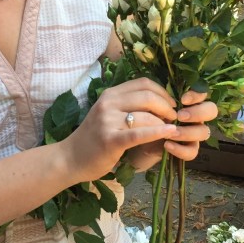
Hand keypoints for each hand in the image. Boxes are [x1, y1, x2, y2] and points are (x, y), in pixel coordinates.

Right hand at [61, 79, 215, 182]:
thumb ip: (127, 106)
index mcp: (110, 95)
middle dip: (167, 106)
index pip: (143, 83)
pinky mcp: (110, 140)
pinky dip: (158, 132)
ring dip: (164, 122)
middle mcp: (108, 103)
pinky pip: (139, 134)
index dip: (163, 92)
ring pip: (146, 115)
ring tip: (172, 130)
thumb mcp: (108, 115)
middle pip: (147, 96)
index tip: (171, 104)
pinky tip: (170, 133)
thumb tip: (159, 102)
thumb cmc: (93, 139)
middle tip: (174, 118)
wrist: (69, 159)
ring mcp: (107, 121)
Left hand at [126, 90, 217, 169]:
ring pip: (204, 132)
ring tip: (170, 133)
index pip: (203, 93)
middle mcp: (196, 116)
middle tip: (180, 116)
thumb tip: (165, 97)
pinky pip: (192, 152)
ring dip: (187, 132)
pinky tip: (167, 145)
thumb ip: (162, 99)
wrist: (141, 140)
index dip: (197, 94)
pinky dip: (180, 149)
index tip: (182, 99)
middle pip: (212, 110)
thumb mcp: (153, 106)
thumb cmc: (150, 117)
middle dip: (198, 112)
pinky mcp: (188, 150)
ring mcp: (195, 134)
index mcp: (190, 102)